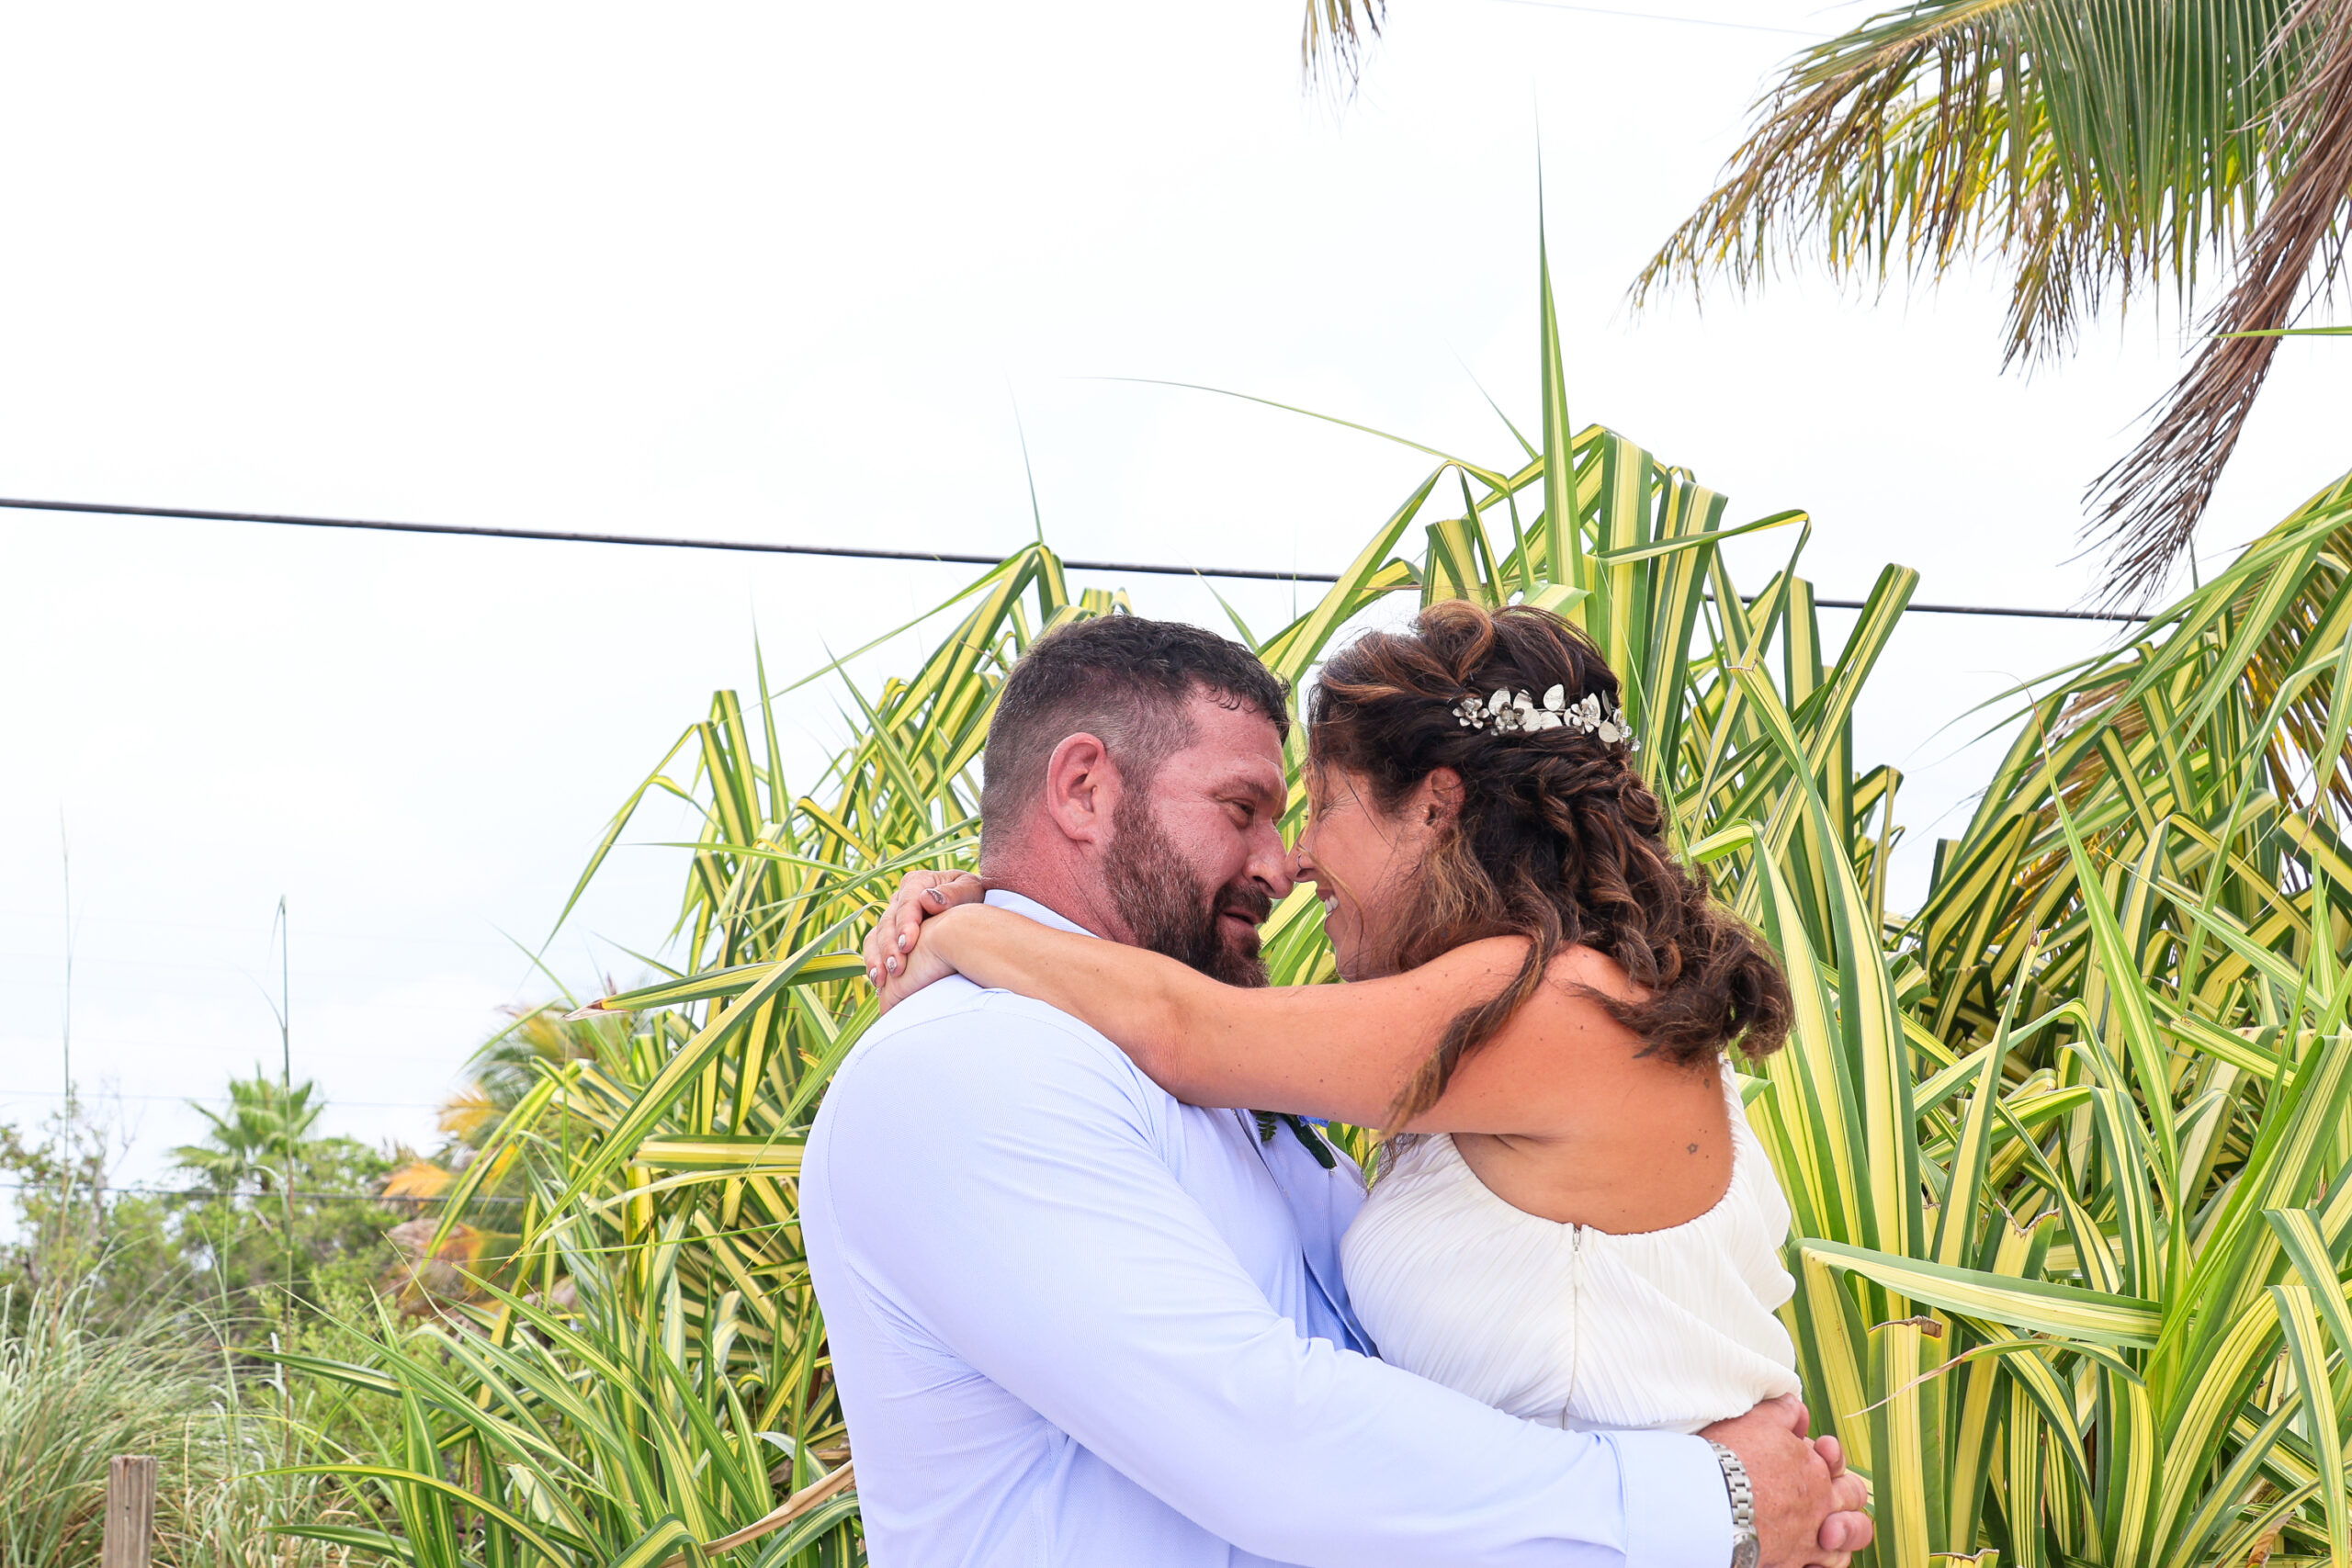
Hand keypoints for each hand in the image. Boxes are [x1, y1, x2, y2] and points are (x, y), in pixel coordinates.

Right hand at [863, 870, 986, 1010]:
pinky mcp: (891, 935)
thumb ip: (953, 893)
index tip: (908, 945)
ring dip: (878, 958)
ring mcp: (893, 917)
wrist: (973, 912)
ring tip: (882, 979)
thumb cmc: (974, 898)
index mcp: (918, 882)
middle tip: (896, 968)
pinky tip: (879, 981)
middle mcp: (900, 898)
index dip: (905, 923)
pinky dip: (874, 964)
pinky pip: (875, 948)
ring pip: (876, 936)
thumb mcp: (971, 890)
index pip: (907, 901)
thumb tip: (927, 899)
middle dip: (890, 946)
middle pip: (888, 922)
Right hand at [1700, 1396, 1871, 1567]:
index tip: (1813, 1449)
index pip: (1839, 1465)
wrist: (1712, 1499)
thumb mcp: (1759, 1420)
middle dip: (1846, 1500)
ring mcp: (1807, 1542)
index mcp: (1817, 1471)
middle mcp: (1820, 1508)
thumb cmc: (1734, 1456)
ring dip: (1837, 1543)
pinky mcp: (1789, 1564)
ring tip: (1820, 1537)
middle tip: (1821, 1496)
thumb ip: (1783, 1412)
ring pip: (1842, 1551)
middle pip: (1854, 1508)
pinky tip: (1804, 1563)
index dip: (1830, 1456)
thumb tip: (1797, 1407)